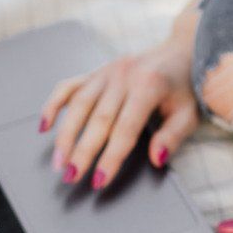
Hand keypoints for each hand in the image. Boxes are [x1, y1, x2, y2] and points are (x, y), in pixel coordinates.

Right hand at [39, 37, 198, 190]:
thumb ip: (173, 136)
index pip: (125, 128)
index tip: (100, 180)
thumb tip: (156, 159)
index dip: (111, 157)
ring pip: (78, 104)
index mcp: (149, 85)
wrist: (179, 52)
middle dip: (82, 151)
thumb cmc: (183, 87)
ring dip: (65, 135)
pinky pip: (68, 86)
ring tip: (59, 161)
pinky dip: (53, 104)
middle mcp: (123, 76)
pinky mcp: (95, 72)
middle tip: (72, 176)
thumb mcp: (188, 113)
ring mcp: (106, 72)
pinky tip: (44, 126)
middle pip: (98, 119)